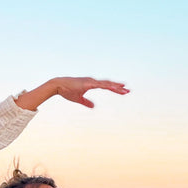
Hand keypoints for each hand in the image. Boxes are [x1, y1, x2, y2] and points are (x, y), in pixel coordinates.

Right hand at [14, 77, 128, 110]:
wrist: (58, 85)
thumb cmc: (67, 91)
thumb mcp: (79, 99)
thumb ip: (87, 102)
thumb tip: (94, 106)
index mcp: (91, 84)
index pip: (106, 86)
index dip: (114, 89)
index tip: (123, 91)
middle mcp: (93, 81)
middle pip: (108, 84)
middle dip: (118, 87)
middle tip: (128, 91)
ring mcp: (91, 81)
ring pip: (106, 84)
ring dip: (115, 87)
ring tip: (124, 89)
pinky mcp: (88, 83)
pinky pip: (100, 85)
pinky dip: (107, 86)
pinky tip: (114, 87)